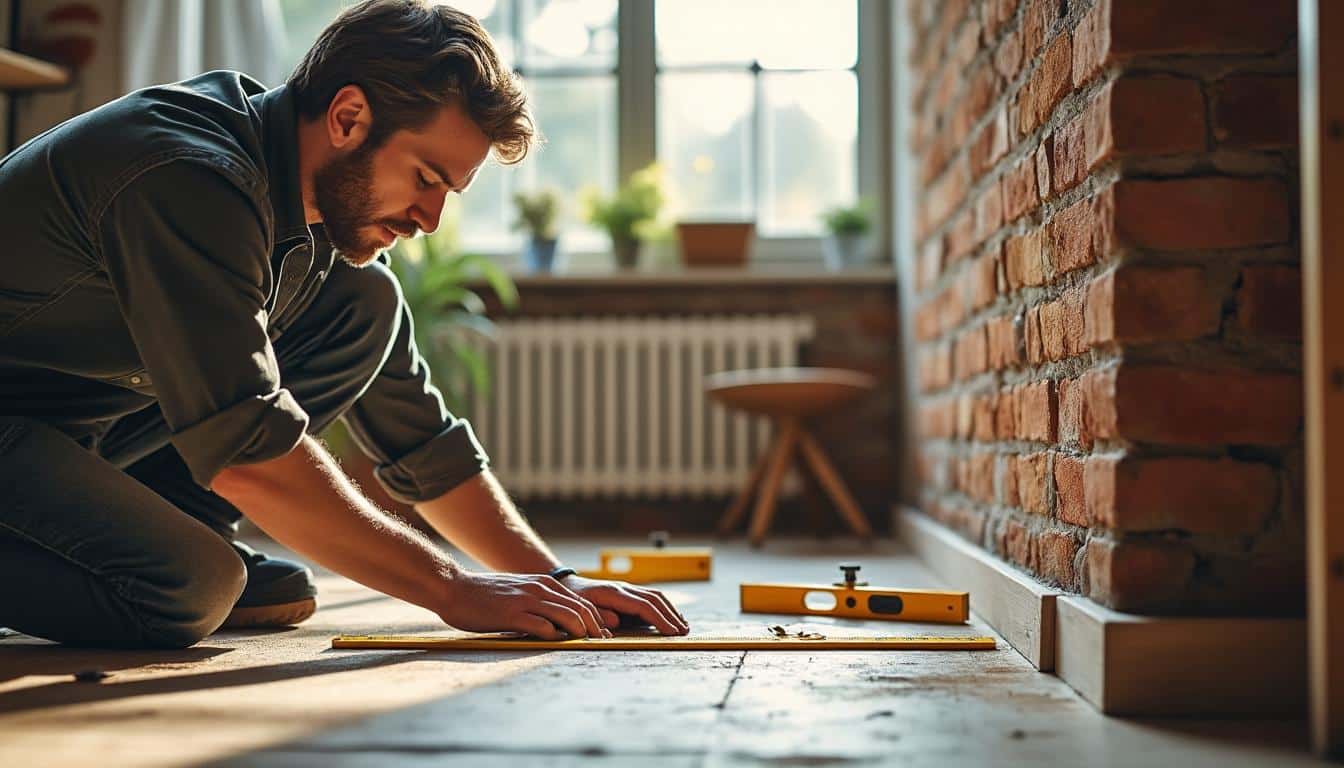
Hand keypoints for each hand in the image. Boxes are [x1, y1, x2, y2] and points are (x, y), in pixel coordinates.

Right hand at [438, 571, 613, 639]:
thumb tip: (558, 622)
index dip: (596, 619)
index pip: (581, 602)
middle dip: (596, 628)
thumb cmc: (485, 595)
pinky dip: (556, 637)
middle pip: (581, 609)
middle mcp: (539, 589)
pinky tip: (559, 644)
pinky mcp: (513, 615)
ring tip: (588, 645)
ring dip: (582, 633)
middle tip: (603, 643)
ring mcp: (527, 601)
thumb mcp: (520, 592)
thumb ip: (539, 602)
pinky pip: (543, 626)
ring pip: (567, 616)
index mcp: (543, 584)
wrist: (455, 588)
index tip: (602, 635)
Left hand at [555, 575, 689, 635]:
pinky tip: (673, 618)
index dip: (660, 619)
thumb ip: (598, 616)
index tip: (672, 632)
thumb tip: (616, 623)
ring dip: (671, 611)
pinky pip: (651, 598)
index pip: (644, 606)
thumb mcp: (581, 611)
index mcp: (614, 593)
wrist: (568, 586)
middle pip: (655, 599)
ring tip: (683, 627)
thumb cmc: (574, 602)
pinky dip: (665, 607)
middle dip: (671, 616)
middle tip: (683, 633)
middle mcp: (624, 588)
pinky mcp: (629, 593)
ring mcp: (628, 589)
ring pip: (656, 597)